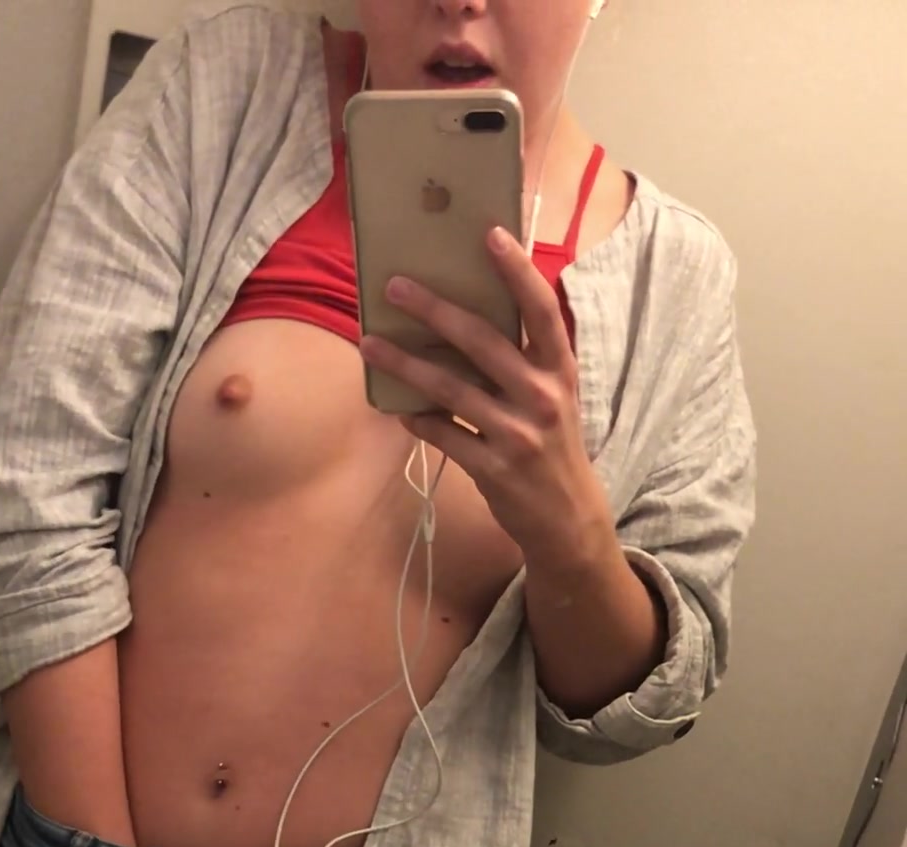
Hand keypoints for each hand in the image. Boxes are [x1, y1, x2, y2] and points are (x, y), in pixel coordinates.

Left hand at [360, 227, 613, 577]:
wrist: (568, 519)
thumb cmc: (552, 446)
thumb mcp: (554, 396)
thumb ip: (524, 358)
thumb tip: (466, 313)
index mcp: (559, 370)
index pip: (541, 310)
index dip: (518, 271)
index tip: (489, 235)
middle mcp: (542, 397)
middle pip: (483, 341)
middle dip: (435, 310)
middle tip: (395, 286)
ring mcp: (518, 435)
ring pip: (451, 390)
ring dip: (406, 364)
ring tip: (370, 344)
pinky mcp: (494, 470)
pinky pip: (444, 436)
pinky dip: (418, 420)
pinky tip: (397, 408)